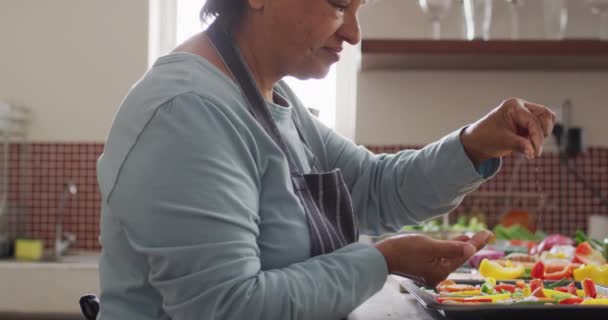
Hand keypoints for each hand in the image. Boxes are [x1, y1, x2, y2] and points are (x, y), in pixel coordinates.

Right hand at [374, 230, 492, 285]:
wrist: (382, 256)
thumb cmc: (404, 250)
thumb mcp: (430, 246)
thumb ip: (452, 247)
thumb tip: (472, 249)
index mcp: (440, 272)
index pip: (463, 255)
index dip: (476, 243)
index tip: (488, 233)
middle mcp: (437, 275)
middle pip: (458, 257)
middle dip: (472, 245)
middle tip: (485, 233)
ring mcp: (430, 271)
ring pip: (450, 256)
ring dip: (461, 246)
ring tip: (473, 236)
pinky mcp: (423, 267)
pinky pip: (441, 257)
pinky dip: (449, 248)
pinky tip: (456, 241)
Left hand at [460, 98, 556, 166]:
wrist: (478, 142)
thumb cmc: (486, 138)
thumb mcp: (502, 142)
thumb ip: (519, 145)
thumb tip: (533, 152)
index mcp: (513, 106)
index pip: (533, 120)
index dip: (537, 137)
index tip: (535, 153)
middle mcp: (522, 106)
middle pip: (545, 116)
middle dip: (542, 134)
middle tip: (534, 149)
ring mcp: (526, 113)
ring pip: (547, 120)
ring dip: (542, 134)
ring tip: (528, 145)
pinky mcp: (528, 122)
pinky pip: (543, 127)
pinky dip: (540, 136)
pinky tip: (529, 143)